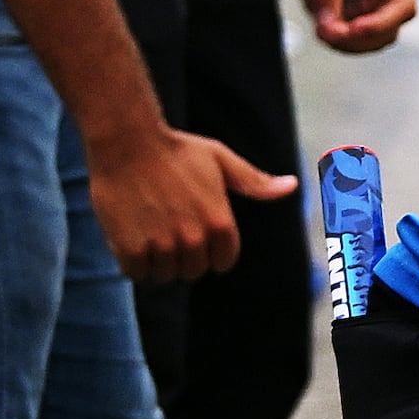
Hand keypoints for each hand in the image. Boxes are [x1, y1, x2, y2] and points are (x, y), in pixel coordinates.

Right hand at [92, 118, 291, 283]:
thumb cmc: (176, 150)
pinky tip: (131, 239)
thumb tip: (291, 186)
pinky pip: (136, 274)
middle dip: (183, 257)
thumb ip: (255, 182)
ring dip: (156, 261)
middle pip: (193, 271)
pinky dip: (133, 263)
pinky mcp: (130, 247)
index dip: (210, 253)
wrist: (126, 142)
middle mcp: (194, 238)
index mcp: (221, 223)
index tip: (196, 237)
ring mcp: (162, 244)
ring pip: (164, 275)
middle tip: (168, 230)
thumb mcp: (222, 160)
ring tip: (149, 232)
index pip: (223, 262)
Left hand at [291, 0, 417, 52]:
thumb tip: (326, 29)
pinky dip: (320, 18)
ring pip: (360, 38)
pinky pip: (339, 27)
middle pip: (385, 34)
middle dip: (353, 39)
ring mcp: (370, 2)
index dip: (382, 24)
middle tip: (320, 28)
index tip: (352, 28)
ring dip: (333, 31)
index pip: (403, 7)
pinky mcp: (351, 6)